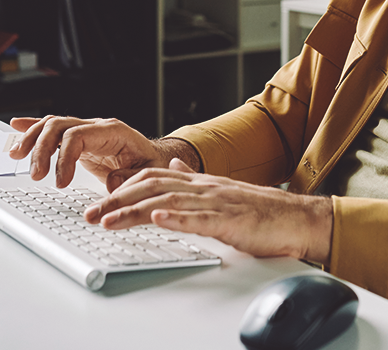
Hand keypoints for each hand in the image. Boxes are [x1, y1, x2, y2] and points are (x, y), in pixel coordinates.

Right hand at [8, 116, 189, 190]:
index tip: (60, 183)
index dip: (63, 159)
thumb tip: (112, 182)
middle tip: (36, 175)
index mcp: (114, 131)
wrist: (155, 158)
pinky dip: (34, 127)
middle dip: (42, 149)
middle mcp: (97, 126)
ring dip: (31, 139)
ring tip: (17, 156)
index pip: (77, 136)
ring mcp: (86, 130)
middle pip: (59, 126)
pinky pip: (54, 128)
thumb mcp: (149, 173)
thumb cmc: (153, 164)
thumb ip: (131, 178)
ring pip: (52, 124)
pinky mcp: (79, 139)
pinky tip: (16, 126)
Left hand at [84, 159, 332, 263]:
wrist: (297, 218)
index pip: (152, 178)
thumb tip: (173, 166)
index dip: (122, 189)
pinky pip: (200, 218)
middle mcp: (205, 188)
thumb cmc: (262, 212)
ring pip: (169, 202)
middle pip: (152, 187)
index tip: (99, 204)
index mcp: (201, 183)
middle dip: (116, 201)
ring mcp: (217, 202)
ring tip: (108, 220)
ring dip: (134, 212)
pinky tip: (158, 219)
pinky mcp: (232, 220)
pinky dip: (177, 218)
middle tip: (89, 215)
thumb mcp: (221, 192)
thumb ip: (194, 180)